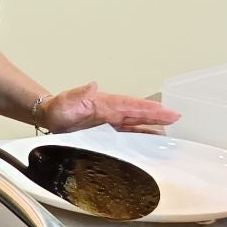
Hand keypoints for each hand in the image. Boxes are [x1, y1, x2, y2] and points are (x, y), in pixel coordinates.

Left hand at [40, 82, 178, 134]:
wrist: (50, 117)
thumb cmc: (58, 108)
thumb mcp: (67, 100)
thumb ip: (80, 93)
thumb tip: (93, 84)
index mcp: (105, 103)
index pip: (130, 105)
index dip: (146, 108)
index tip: (163, 110)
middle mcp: (111, 112)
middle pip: (138, 114)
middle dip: (157, 115)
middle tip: (176, 117)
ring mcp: (111, 122)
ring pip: (136, 124)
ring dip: (152, 127)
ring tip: (170, 132)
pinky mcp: (107, 133)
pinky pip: (127, 134)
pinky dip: (140, 137)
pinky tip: (151, 141)